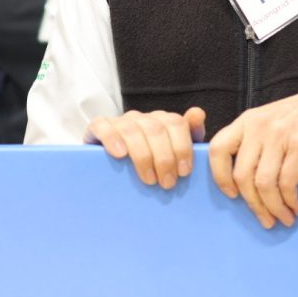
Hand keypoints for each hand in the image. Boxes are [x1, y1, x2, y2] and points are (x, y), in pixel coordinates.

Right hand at [85, 107, 205, 188]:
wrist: (111, 167)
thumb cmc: (149, 162)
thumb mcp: (173, 152)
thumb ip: (189, 135)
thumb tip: (198, 113)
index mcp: (161, 121)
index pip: (176, 123)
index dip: (182, 147)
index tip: (184, 172)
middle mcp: (141, 118)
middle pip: (155, 129)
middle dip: (164, 158)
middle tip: (167, 183)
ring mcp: (120, 121)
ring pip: (132, 130)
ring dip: (143, 156)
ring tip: (149, 179)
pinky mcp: (99, 127)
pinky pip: (103, 126)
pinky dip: (112, 139)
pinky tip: (120, 155)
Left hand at [208, 83, 297, 228]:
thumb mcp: (271, 121)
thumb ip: (253, 142)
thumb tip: (241, 181)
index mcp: (247, 121)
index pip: (218, 149)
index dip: (220, 176)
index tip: (232, 195)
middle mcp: (258, 127)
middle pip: (242, 175)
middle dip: (253, 204)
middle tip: (265, 220)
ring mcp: (279, 135)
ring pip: (264, 183)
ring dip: (273, 208)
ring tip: (283, 218)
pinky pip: (287, 182)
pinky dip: (289, 201)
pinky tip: (296, 206)